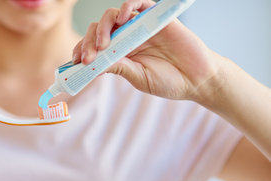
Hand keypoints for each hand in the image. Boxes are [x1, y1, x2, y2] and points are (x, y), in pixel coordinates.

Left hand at [72, 0, 219, 101]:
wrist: (197, 79)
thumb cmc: (168, 81)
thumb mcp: (137, 77)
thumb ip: (118, 67)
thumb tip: (92, 64)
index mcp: (119, 54)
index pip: (93, 46)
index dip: (81, 51)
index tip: (75, 62)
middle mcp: (126, 38)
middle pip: (98, 30)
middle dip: (88, 42)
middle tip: (88, 57)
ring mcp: (139, 27)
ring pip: (112, 16)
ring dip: (103, 27)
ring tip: (104, 44)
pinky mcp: (155, 18)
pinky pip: (138, 4)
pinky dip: (127, 7)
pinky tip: (122, 19)